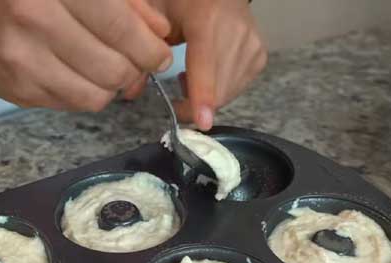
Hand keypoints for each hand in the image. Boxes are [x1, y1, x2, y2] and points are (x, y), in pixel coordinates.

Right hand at [0, 0, 172, 110]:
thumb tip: (161, 35)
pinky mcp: (14, 91)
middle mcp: (31, 22)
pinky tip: (78, 73)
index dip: (150, 49)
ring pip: (95, 96)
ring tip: (109, 69)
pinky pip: (72, 105)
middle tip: (136, 63)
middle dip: (135, 71)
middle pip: (113, 70)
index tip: (160, 55)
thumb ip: (127, 4)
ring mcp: (19, 61)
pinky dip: (85, 92)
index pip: (119, 29)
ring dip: (112, 87)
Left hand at [127, 0, 266, 130]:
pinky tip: (210, 71)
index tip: (202, 122)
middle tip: (179, 88)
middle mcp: (237, 33)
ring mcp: (252, 46)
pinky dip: (220, 89)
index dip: (203, 96)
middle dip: (194, 102)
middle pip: (217, 88)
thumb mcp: (157, 18)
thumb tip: (130, 94)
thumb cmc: (183, 3)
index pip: (206, 66)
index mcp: (207, 20)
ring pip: (228, 93)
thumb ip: (143, 55)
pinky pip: (238, 89)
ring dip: (207, 96)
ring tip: (193, 72)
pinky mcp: (260, 57)